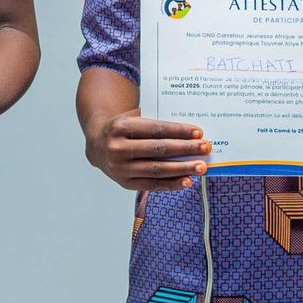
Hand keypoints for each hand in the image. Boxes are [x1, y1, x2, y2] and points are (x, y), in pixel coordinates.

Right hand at [86, 110, 208, 190]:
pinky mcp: (124, 183)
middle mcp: (118, 148)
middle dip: (185, 149)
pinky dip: (171, 184)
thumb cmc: (122, 129)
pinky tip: (187, 181)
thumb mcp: (132, 117)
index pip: (156, 129)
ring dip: (182, 169)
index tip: (198, 132)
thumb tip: (187, 130)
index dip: (179, 131)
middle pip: (158, 149)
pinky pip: (152, 185)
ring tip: (201, 167)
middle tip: (205, 148)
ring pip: (157, 169)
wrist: (97, 145)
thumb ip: (154, 121)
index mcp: (121, 126)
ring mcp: (120, 168)